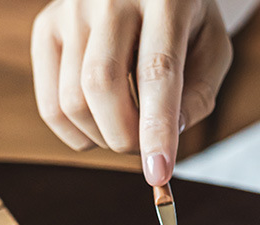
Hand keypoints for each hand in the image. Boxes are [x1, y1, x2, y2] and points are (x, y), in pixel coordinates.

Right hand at [31, 0, 232, 185]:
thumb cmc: (186, 22)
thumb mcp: (213, 50)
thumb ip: (198, 96)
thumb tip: (168, 135)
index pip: (157, 72)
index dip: (157, 129)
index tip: (158, 173)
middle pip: (101, 86)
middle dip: (125, 138)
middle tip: (145, 146)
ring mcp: (71, 9)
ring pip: (73, 101)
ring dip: (102, 137)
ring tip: (126, 125)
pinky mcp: (46, 27)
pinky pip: (50, 106)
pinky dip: (77, 134)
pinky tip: (100, 122)